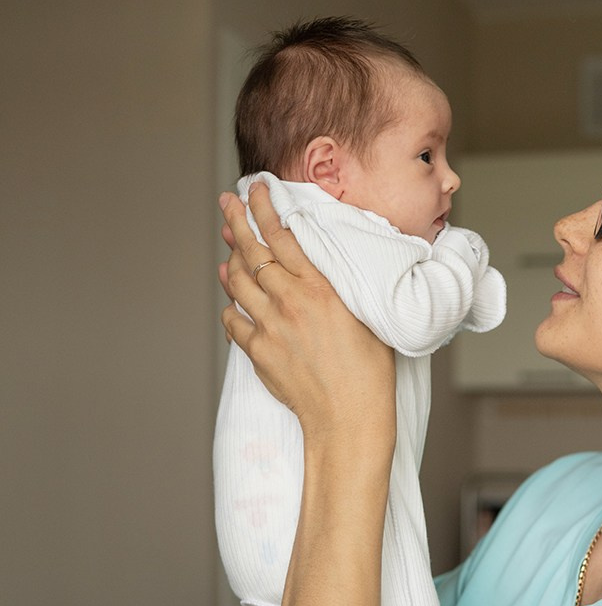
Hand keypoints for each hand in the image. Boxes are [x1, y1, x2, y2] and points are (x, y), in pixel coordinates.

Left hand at [219, 185, 395, 452]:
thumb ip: (342, 285)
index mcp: (319, 287)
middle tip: (228, 203)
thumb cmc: (369, 371)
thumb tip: (327, 266)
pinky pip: (232, 322)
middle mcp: (290, 301)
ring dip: (230, 260)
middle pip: (252, 251)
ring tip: (227, 247)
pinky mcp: (258, 352)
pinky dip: (230, 307)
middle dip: (236, 221)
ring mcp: (269, 326)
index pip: (283, 235)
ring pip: (237, 282)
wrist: (349, 416)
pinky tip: (232, 301)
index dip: (264, 208)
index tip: (256, 189)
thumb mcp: (366, 313)